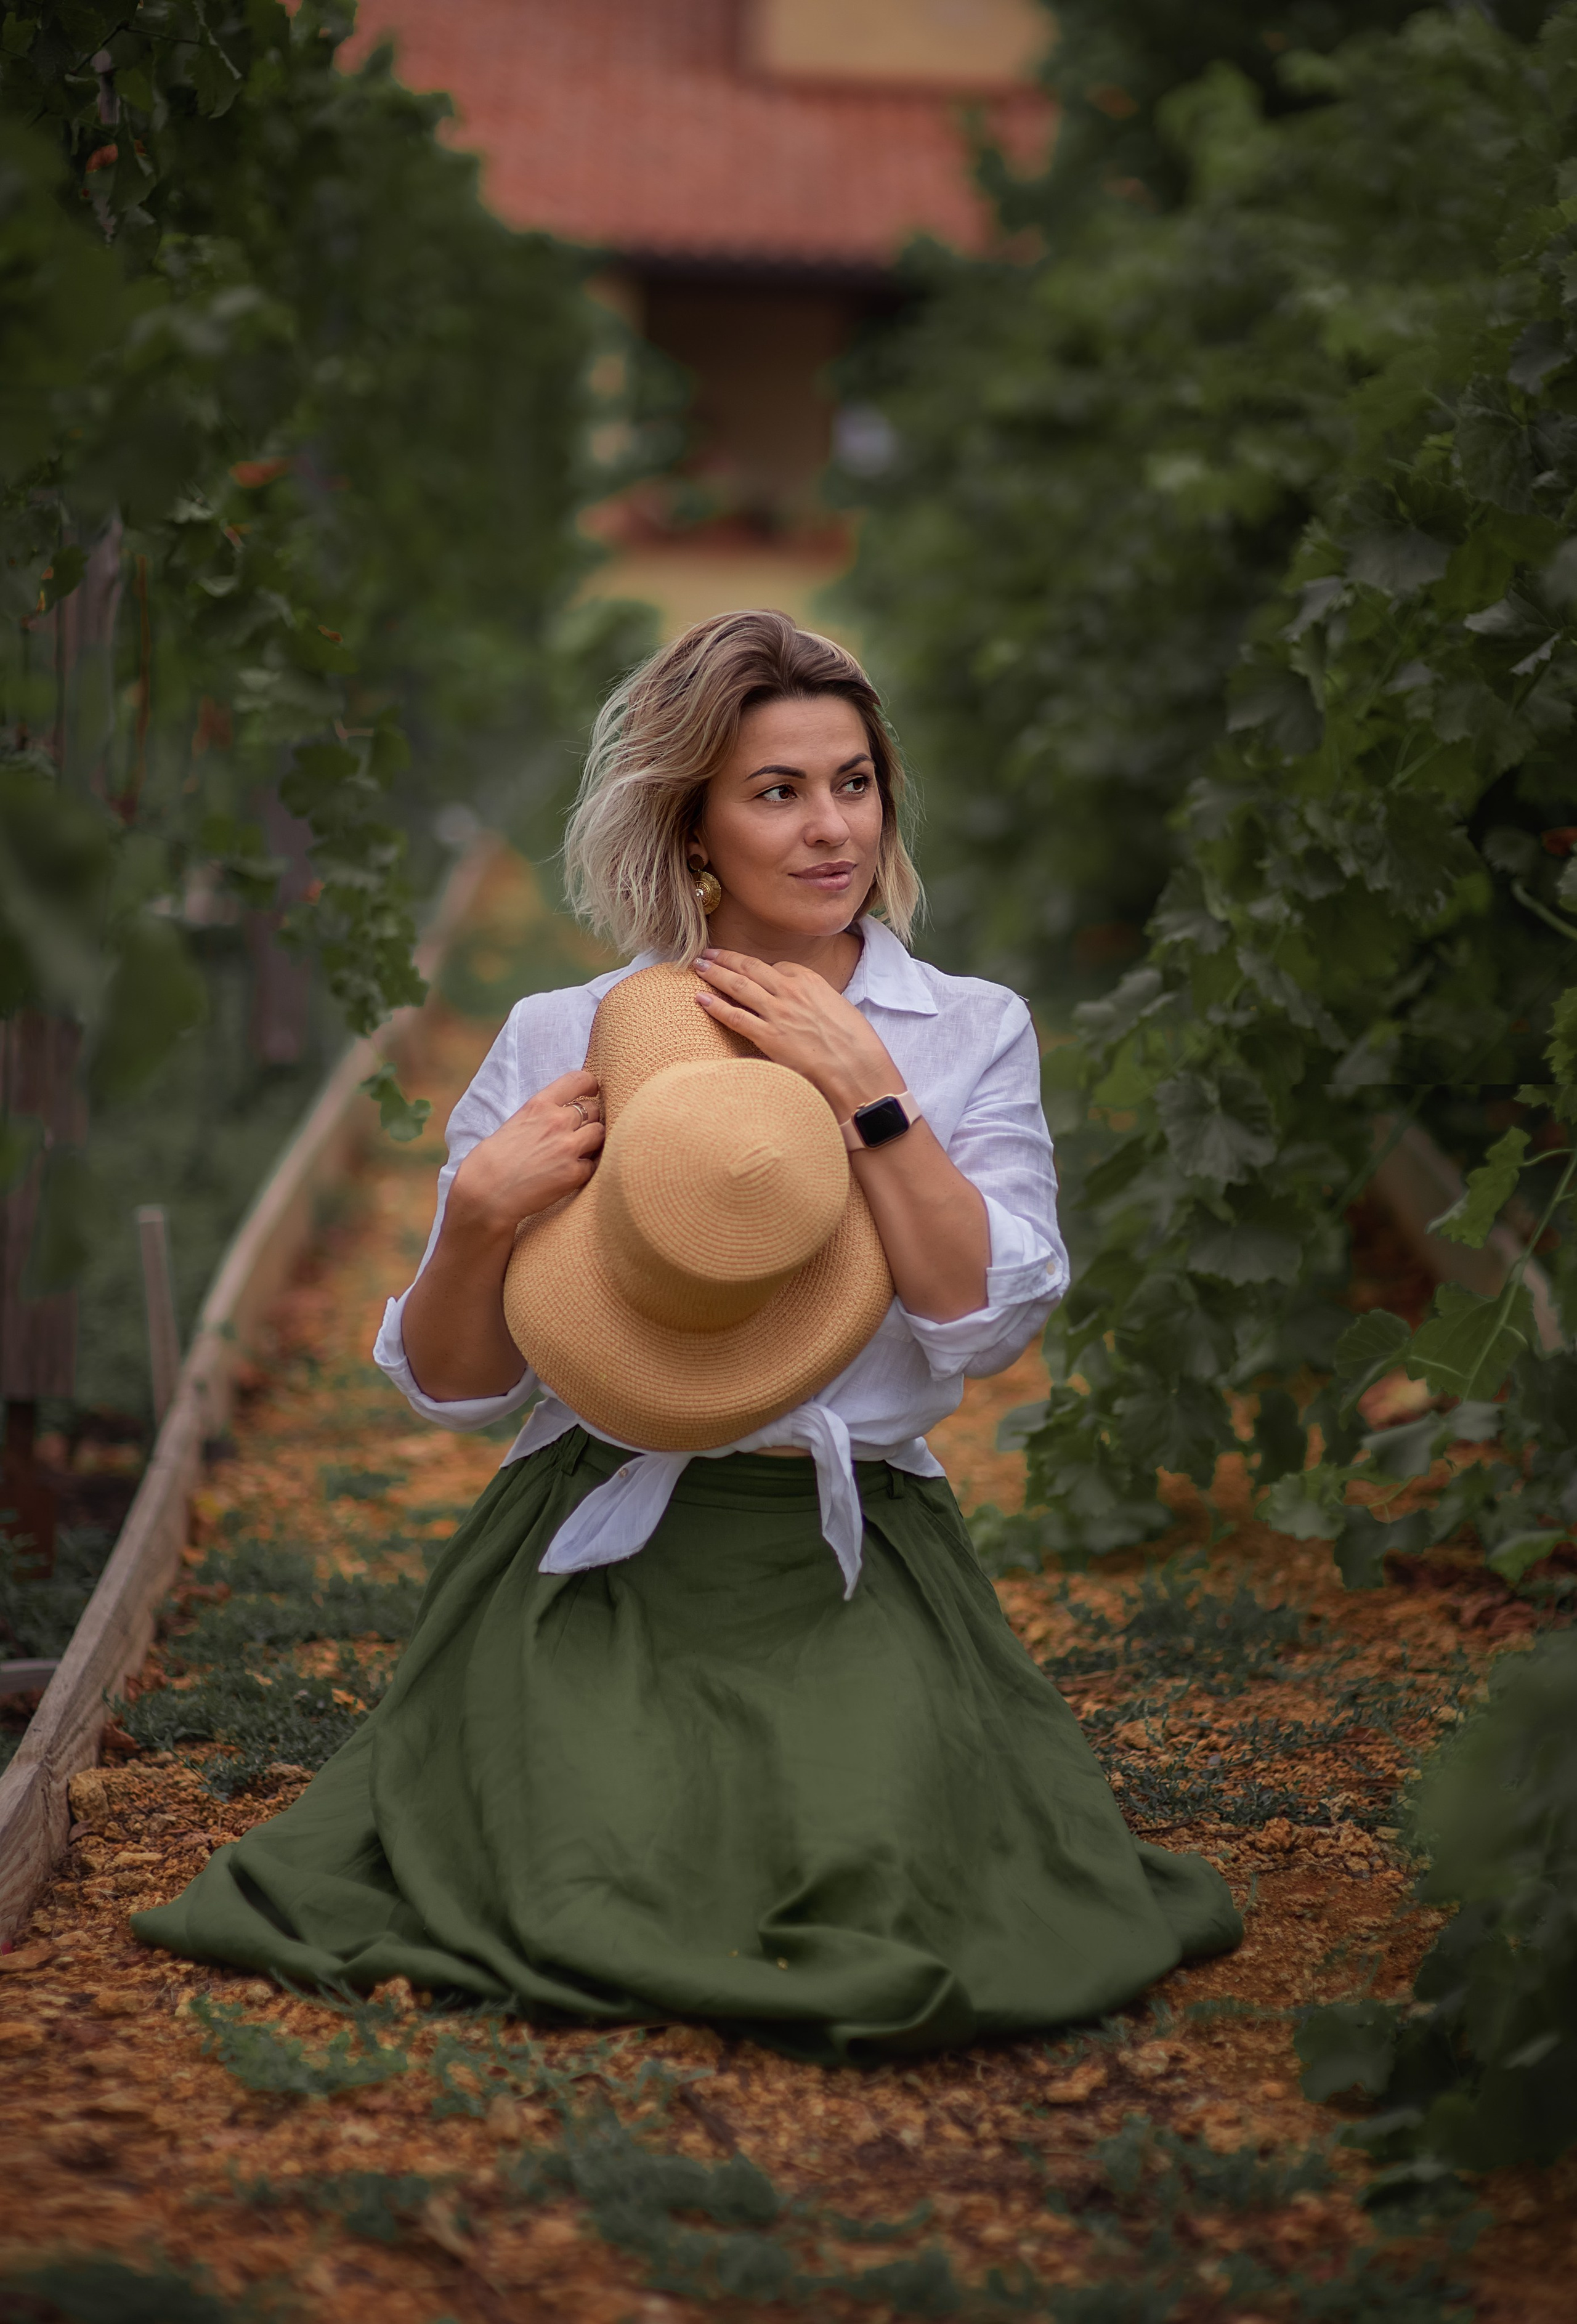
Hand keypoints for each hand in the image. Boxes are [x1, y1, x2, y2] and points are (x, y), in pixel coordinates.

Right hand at [447, 1069, 603, 1241]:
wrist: (485, 1193)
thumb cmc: (491, 1161)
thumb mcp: (514, 1124)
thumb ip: (540, 1116)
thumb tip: (560, 1116)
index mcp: (539, 1105)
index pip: (577, 1080)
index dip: (590, 1085)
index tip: (592, 1092)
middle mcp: (557, 1121)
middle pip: (594, 1110)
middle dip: (590, 1120)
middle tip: (579, 1133)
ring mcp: (568, 1147)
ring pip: (600, 1134)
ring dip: (593, 1142)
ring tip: (578, 1153)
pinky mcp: (574, 1173)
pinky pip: (593, 1164)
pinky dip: (585, 1168)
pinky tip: (569, 1174)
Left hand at [694, 950, 898, 1119]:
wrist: (857, 1067)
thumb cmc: (855, 1042)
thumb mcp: (838, 1007)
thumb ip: (815, 999)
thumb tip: (803, 1005)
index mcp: (810, 980)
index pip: (778, 966)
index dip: (761, 969)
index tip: (749, 970)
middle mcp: (790, 991)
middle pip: (750, 967)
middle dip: (726, 958)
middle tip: (708, 953)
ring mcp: (777, 1013)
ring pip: (738, 986)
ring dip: (715, 973)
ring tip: (698, 966)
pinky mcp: (768, 1037)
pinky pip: (736, 1017)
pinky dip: (716, 1006)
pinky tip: (700, 999)